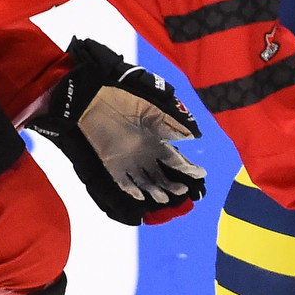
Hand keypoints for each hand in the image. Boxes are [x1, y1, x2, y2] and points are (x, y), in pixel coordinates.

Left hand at [28, 39, 206, 225]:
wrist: (94, 97)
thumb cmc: (125, 98)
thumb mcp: (153, 109)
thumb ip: (171, 123)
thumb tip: (193, 135)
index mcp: (156, 141)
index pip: (175, 160)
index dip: (188, 168)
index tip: (200, 175)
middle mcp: (144, 153)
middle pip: (162, 175)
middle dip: (173, 184)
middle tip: (182, 191)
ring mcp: (128, 160)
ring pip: (146, 182)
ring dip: (155, 191)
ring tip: (165, 198)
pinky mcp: (111, 164)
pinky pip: (123, 182)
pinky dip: (132, 190)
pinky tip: (141, 195)